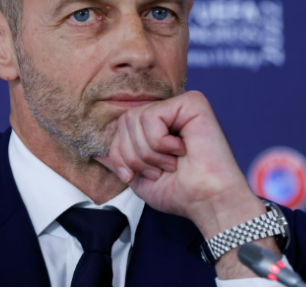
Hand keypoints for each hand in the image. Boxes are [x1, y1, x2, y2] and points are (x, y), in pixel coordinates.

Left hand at [94, 91, 265, 239]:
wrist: (208, 202)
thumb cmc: (181, 192)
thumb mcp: (140, 179)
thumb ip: (120, 162)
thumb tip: (97, 153)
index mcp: (159, 125)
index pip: (121, 126)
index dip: (119, 153)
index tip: (130, 176)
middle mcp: (170, 111)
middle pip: (125, 120)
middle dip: (133, 154)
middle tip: (159, 170)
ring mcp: (181, 104)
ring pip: (136, 118)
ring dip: (149, 152)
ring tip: (172, 162)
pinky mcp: (192, 102)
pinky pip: (153, 117)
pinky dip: (160, 142)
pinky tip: (181, 150)